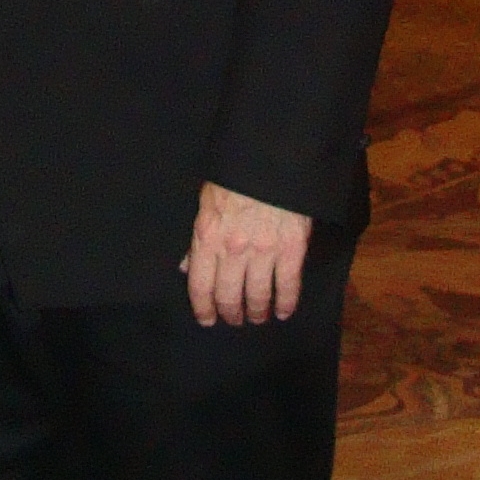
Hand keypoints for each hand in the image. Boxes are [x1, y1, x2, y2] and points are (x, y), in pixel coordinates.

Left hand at [180, 181, 311, 327]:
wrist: (270, 159)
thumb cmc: (233, 178)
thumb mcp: (205, 202)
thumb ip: (197, 238)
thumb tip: (188, 266)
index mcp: (207, 237)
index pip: (200, 285)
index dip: (203, 308)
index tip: (207, 319)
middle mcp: (233, 250)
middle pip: (229, 296)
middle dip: (231, 313)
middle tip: (234, 320)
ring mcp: (264, 251)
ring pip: (258, 295)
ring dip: (257, 311)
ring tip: (257, 317)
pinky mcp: (292, 249)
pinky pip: (288, 285)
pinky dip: (286, 303)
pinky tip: (283, 312)